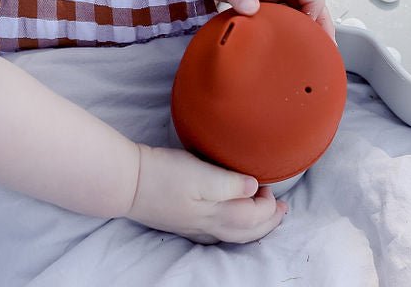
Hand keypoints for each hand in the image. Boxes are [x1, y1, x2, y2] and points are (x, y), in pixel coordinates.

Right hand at [126, 145, 286, 243]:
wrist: (127, 183)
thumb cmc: (164, 173)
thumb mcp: (200, 173)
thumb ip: (230, 183)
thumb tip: (253, 187)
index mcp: (216, 213)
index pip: (254, 217)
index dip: (268, 204)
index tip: (269, 186)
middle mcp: (208, 226)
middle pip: (247, 232)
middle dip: (269, 222)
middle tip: (282, 209)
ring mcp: (194, 228)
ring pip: (233, 236)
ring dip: (254, 229)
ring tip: (264, 217)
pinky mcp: (183, 224)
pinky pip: (217, 235)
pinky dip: (233, 231)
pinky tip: (230, 224)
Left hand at [168, 0, 333, 36]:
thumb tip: (252, 11)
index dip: (317, 12)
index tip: (311, 33)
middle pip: (305, 4)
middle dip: (315, 26)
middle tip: (315, 52)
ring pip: (287, 11)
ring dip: (295, 29)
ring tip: (296, 53)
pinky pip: (268, 16)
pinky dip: (274, 29)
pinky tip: (269, 43)